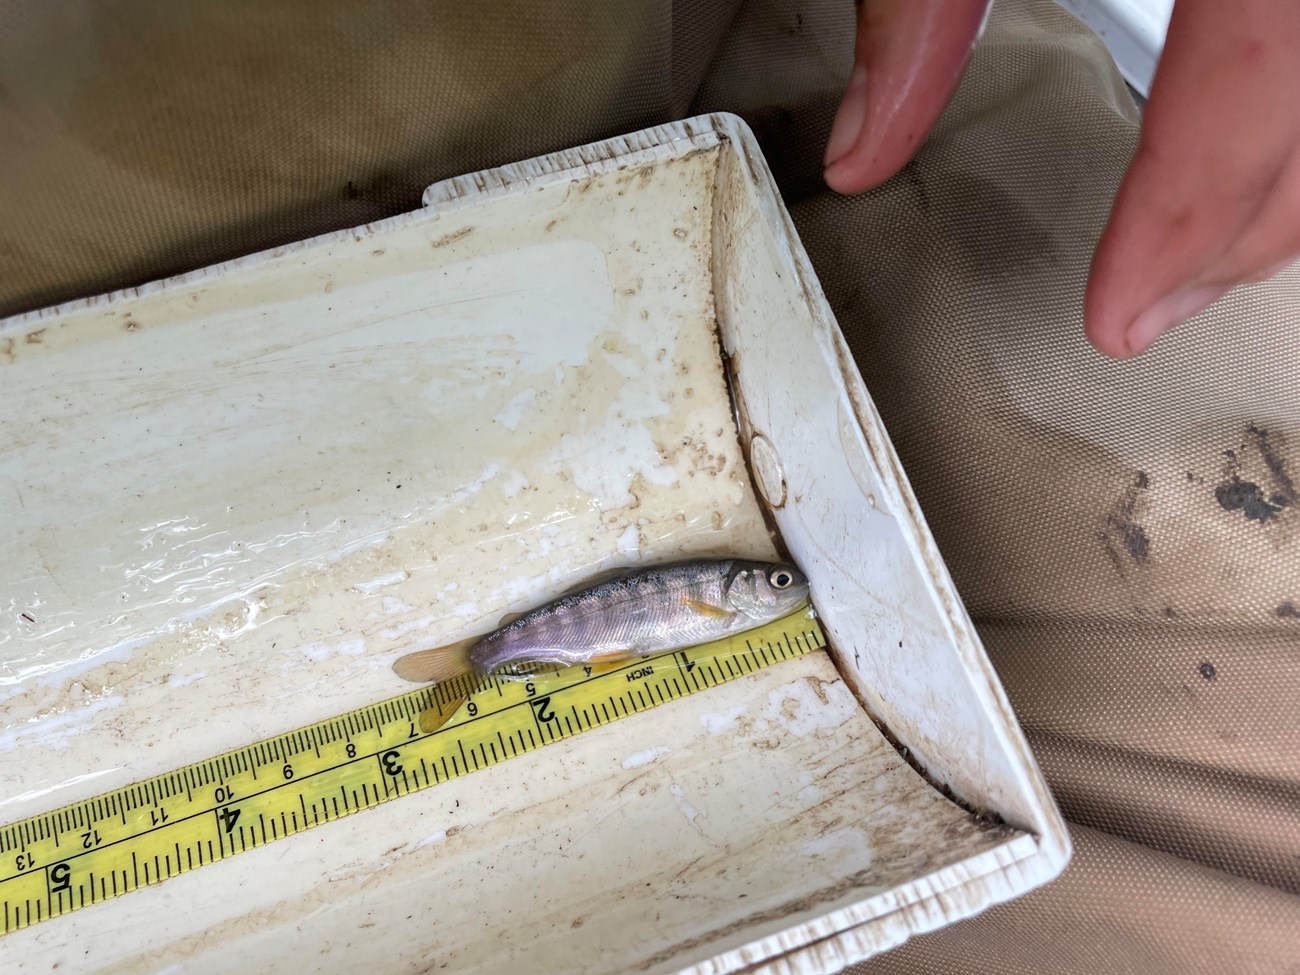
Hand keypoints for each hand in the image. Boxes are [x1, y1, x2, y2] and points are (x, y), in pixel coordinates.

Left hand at [823, 0, 1299, 358]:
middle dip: (1234, 236)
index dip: (1186, 213)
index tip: (1119, 318)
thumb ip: (919, 14)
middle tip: (1143, 319)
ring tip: (1185, 269)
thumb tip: (858, 155)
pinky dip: (1285, 132)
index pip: (1252, 82)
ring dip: (1274, 195)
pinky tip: (1230, 162)